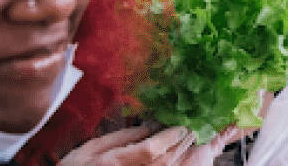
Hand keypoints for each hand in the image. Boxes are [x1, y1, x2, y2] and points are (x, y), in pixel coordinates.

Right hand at [61, 125, 237, 165]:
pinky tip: (178, 151)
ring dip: (181, 152)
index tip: (182, 126)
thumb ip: (123, 136)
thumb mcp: (94, 147)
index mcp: (116, 160)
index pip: (152, 149)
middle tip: (193, 127)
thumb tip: (149, 127)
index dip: (170, 137)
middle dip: (182, 142)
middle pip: (165, 159)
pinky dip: (173, 162)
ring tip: (190, 137)